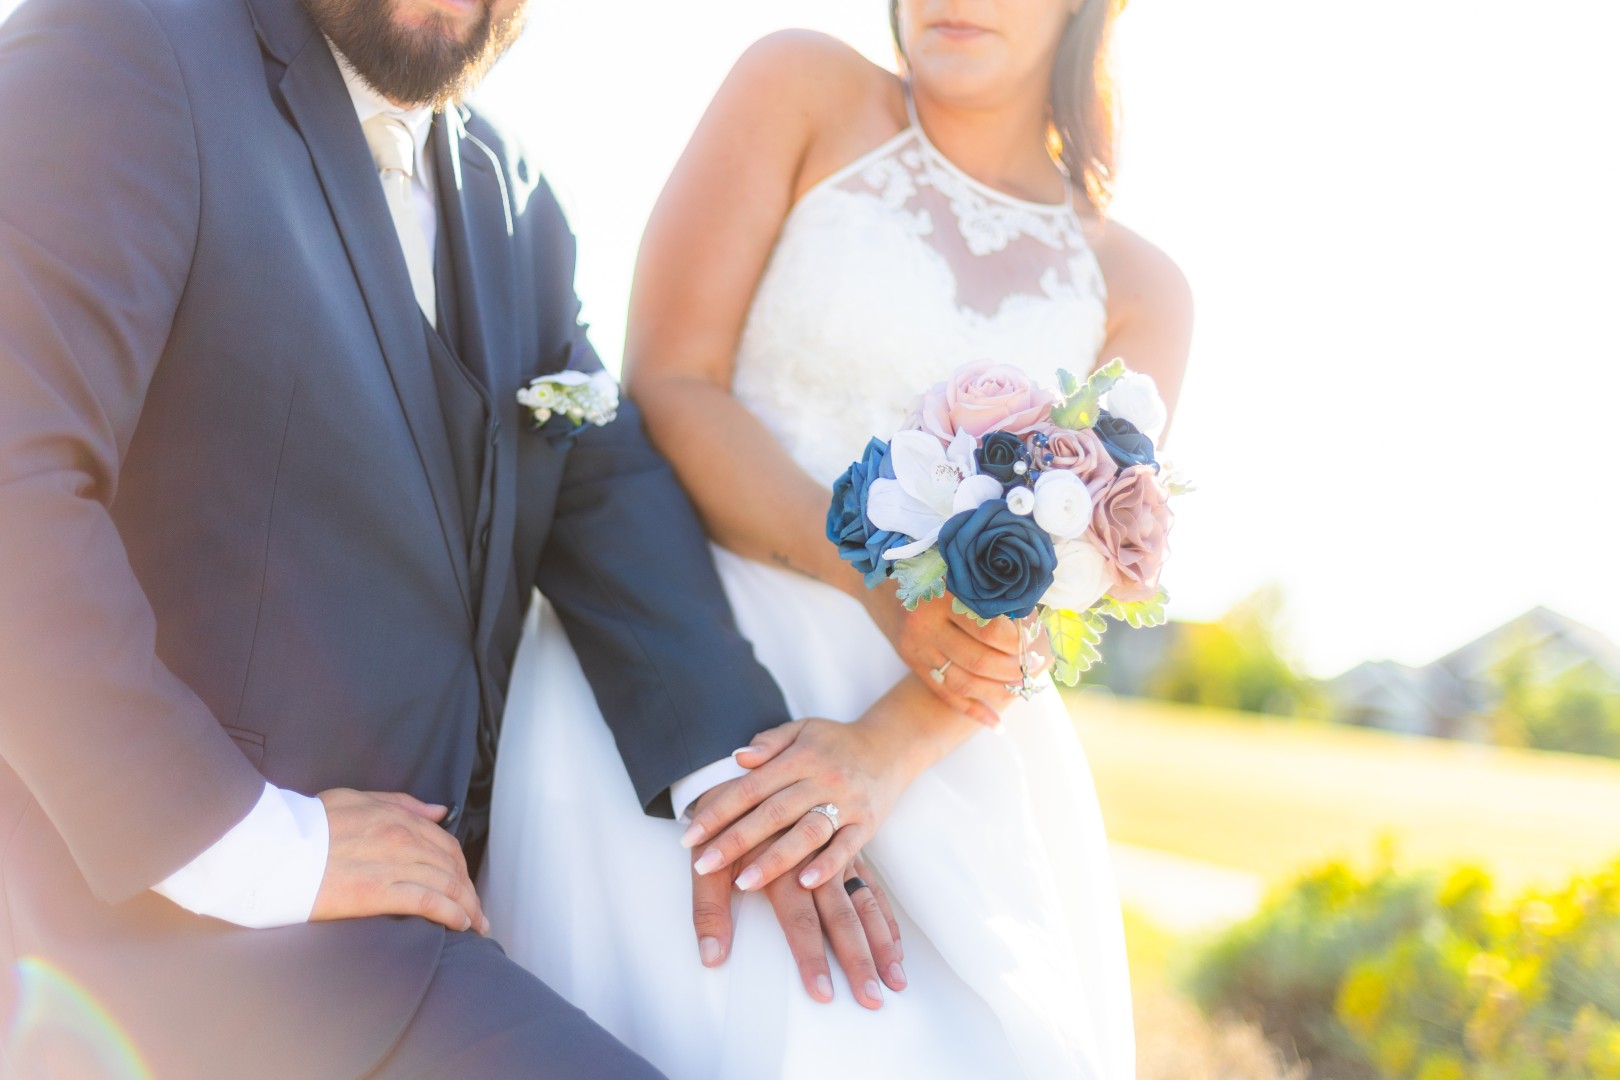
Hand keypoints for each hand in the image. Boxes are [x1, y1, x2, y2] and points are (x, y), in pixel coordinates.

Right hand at [311, 789, 487, 935]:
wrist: (272, 848)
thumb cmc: (308, 824)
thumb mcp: (357, 799)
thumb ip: (402, 804)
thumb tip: (440, 811)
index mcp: (397, 817)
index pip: (446, 844)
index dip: (461, 868)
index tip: (466, 885)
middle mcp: (401, 839)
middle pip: (452, 867)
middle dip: (469, 892)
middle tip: (477, 913)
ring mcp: (391, 865)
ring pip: (446, 885)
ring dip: (467, 907)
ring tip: (475, 925)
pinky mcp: (377, 893)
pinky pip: (427, 903)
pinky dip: (450, 913)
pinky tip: (459, 925)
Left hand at [682, 718, 915, 894]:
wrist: (891, 746)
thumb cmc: (835, 742)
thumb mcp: (802, 729)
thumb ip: (769, 743)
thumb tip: (737, 759)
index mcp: (800, 756)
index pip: (751, 786)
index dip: (719, 811)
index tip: (690, 836)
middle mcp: (822, 778)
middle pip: (772, 813)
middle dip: (735, 840)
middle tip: (703, 865)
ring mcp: (848, 801)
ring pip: (807, 833)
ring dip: (774, 860)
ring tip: (743, 883)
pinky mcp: (868, 823)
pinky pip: (847, 847)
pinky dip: (827, 865)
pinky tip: (803, 884)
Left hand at [691, 837, 904, 1009]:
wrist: (746, 774)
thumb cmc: (723, 825)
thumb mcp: (705, 862)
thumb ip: (708, 911)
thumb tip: (712, 957)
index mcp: (782, 861)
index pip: (800, 919)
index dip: (810, 957)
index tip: (823, 993)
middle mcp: (816, 857)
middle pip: (842, 915)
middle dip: (858, 959)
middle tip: (871, 998)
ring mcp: (836, 853)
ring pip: (866, 902)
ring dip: (882, 943)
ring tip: (895, 981)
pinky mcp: (847, 849)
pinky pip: (874, 888)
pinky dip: (887, 919)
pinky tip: (896, 949)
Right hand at [861, 585, 1024, 726]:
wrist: (876, 581)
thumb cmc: (928, 568)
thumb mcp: (957, 570)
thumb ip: (987, 592)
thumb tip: (1032, 622)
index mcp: (941, 597)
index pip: (989, 629)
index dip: (1017, 642)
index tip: (1034, 642)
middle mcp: (925, 625)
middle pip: (978, 661)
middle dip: (1013, 669)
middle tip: (1034, 668)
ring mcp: (916, 648)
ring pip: (963, 682)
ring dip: (998, 691)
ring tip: (1021, 688)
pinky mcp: (912, 663)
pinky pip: (945, 694)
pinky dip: (972, 711)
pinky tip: (996, 722)